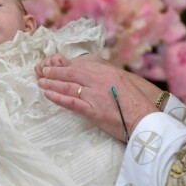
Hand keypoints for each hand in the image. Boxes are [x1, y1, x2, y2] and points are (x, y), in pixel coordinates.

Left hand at [37, 55, 159, 141]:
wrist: (144, 119)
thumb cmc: (135, 104)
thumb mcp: (121, 82)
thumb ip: (106, 78)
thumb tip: (92, 77)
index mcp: (106, 72)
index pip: (80, 66)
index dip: (65, 66)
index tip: (54, 65)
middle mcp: (99, 80)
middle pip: (71, 73)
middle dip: (54, 72)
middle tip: (42, 72)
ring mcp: (95, 95)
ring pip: (67, 86)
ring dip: (51, 84)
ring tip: (41, 82)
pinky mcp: (92, 110)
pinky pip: (71, 102)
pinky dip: (57, 97)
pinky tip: (48, 95)